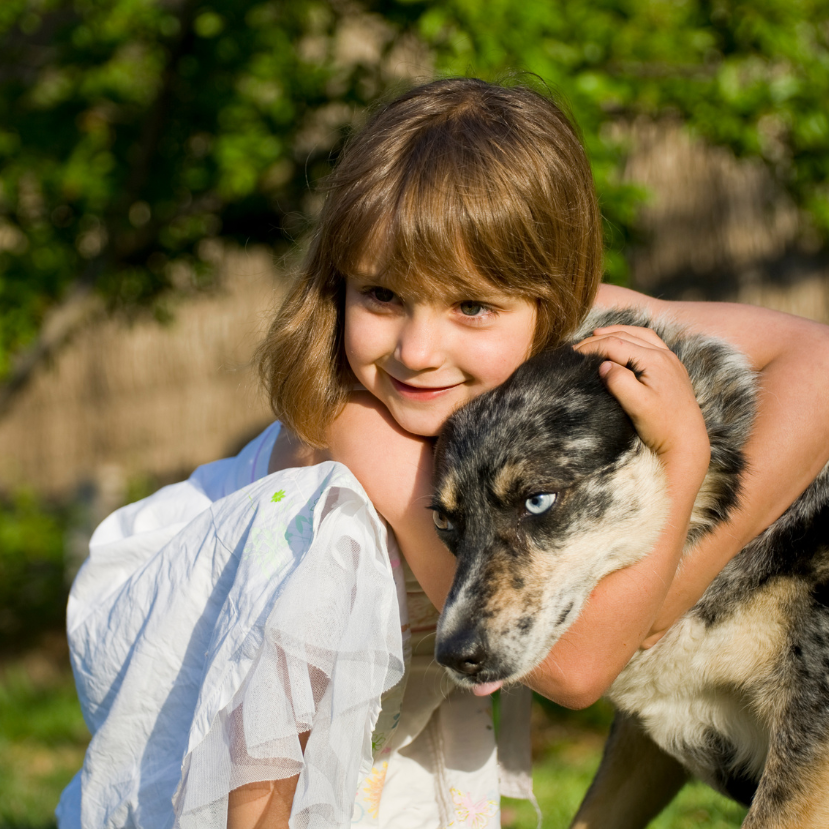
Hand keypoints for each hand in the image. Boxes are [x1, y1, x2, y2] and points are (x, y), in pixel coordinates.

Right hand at [574, 325, 709, 478]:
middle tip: (578, 347)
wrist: (687, 444)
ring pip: (639, 335)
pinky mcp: (671, 369)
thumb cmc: (663, 427)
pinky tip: (623, 343)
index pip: (616, 344)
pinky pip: (649, 343)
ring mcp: (670, 361)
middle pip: (626, 335)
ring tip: (597, 335)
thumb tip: (603, 365)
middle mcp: (665, 355)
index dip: (592, 346)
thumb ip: (619, 382)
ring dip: (617, 332)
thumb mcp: (638, 406)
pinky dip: (632, 338)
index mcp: (655, 361)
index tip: (573, 354)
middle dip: (600, 338)